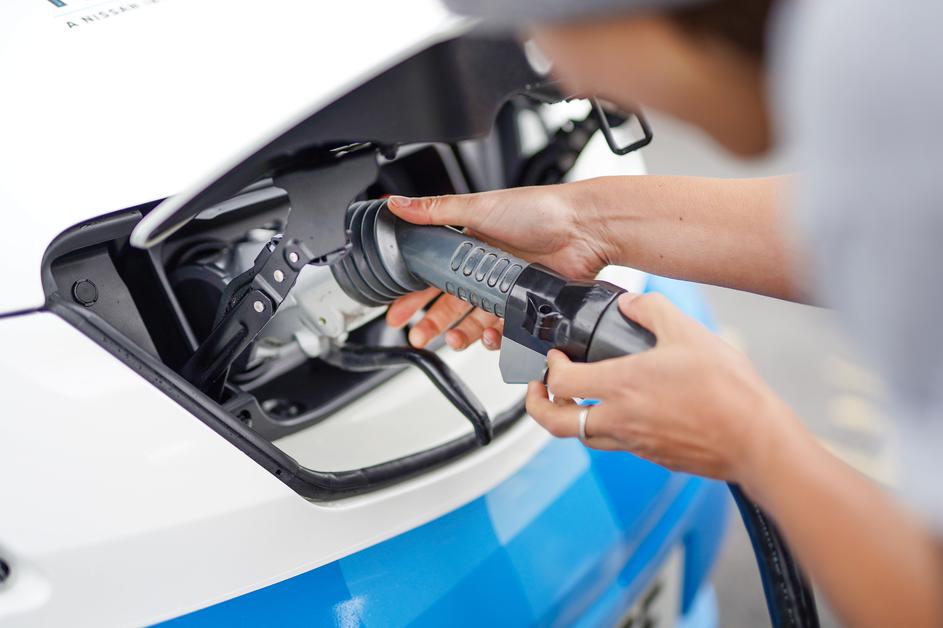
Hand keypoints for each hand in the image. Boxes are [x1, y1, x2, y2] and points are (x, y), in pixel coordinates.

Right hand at [385, 183, 612, 349]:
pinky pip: (507, 328)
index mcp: (470, 245)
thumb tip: (396, 204)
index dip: (413, 294)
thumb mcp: (479, 206)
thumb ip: (435, 209)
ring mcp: (508, 287)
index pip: (432, 274)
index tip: (396, 312)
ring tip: (456, 340)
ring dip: (462, 333)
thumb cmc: (539, 209)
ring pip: (477, 319)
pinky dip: (497, 338)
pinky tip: (491, 338)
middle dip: (432, 322)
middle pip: (452, 303)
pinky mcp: (528, 303)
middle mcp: (487, 268)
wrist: (585, 227)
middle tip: (418, 336)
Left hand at [526, 292, 794, 482]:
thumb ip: (652, 310)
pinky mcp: (655, 457)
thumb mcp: (688, 333)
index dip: (549, 369)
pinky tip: (626, 413)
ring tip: (578, 402)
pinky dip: (608, 430)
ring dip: (573, 420)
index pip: (561, 384)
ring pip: (586, 438)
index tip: (555, 357)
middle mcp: (620, 421)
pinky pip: (618, 446)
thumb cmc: (727, 391)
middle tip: (538, 391)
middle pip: (557, 424)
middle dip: (538, 406)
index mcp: (621, 387)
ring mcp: (636, 444)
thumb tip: (630, 302)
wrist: (757, 440)